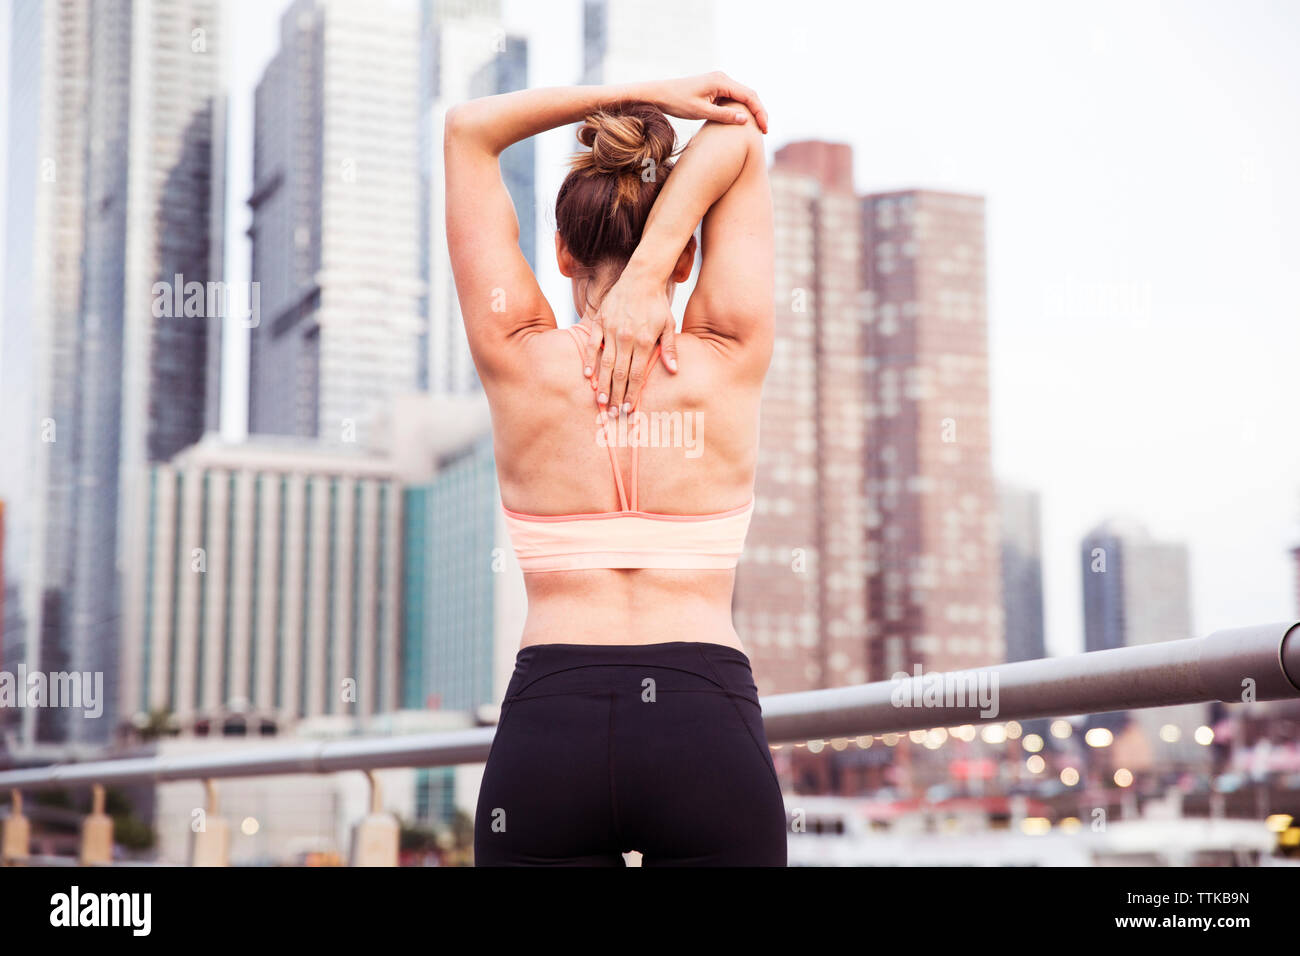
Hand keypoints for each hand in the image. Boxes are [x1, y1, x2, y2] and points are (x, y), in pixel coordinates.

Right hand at [582, 270, 678, 416]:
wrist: (642, 276)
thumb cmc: (657, 304)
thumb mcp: (669, 326)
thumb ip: (670, 349)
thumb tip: (674, 371)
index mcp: (645, 341)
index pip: (637, 375)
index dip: (632, 394)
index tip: (628, 410)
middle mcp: (627, 337)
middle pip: (620, 374)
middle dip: (616, 396)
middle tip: (612, 413)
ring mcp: (611, 329)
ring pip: (605, 362)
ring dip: (602, 384)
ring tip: (600, 401)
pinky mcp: (600, 321)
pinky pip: (592, 344)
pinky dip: (589, 360)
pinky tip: (587, 375)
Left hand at [646, 72, 768, 133]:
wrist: (660, 94)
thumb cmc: (677, 102)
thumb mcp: (701, 111)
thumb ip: (724, 116)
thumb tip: (745, 120)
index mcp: (721, 81)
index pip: (749, 96)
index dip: (760, 113)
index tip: (764, 129)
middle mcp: (723, 78)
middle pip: (749, 95)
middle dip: (759, 112)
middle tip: (765, 131)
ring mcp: (719, 81)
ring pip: (742, 96)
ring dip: (751, 110)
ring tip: (758, 128)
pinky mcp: (715, 87)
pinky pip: (733, 97)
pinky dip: (741, 109)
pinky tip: (743, 122)